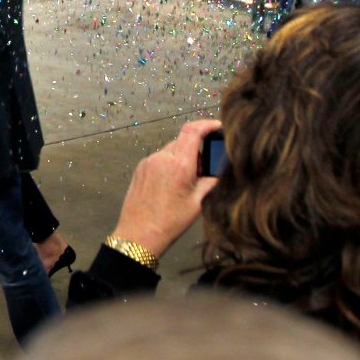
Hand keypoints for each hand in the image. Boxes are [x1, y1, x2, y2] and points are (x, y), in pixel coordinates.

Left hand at [111, 119, 222, 259]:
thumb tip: (221, 168)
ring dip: (182, 159)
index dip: (207, 124)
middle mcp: (162, 158)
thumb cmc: (169, 222)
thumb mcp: (198, 202)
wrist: (138, 235)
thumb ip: (211, 180)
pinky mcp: (140, 169)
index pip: (193, 131)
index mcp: (179, 165)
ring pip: (171, 150)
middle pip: (183, 141)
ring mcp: (148, 162)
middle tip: (202, 170)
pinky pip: (160, 159)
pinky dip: (169, 165)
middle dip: (196, 150)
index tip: (217, 126)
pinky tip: (171, 185)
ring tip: (185, 182)